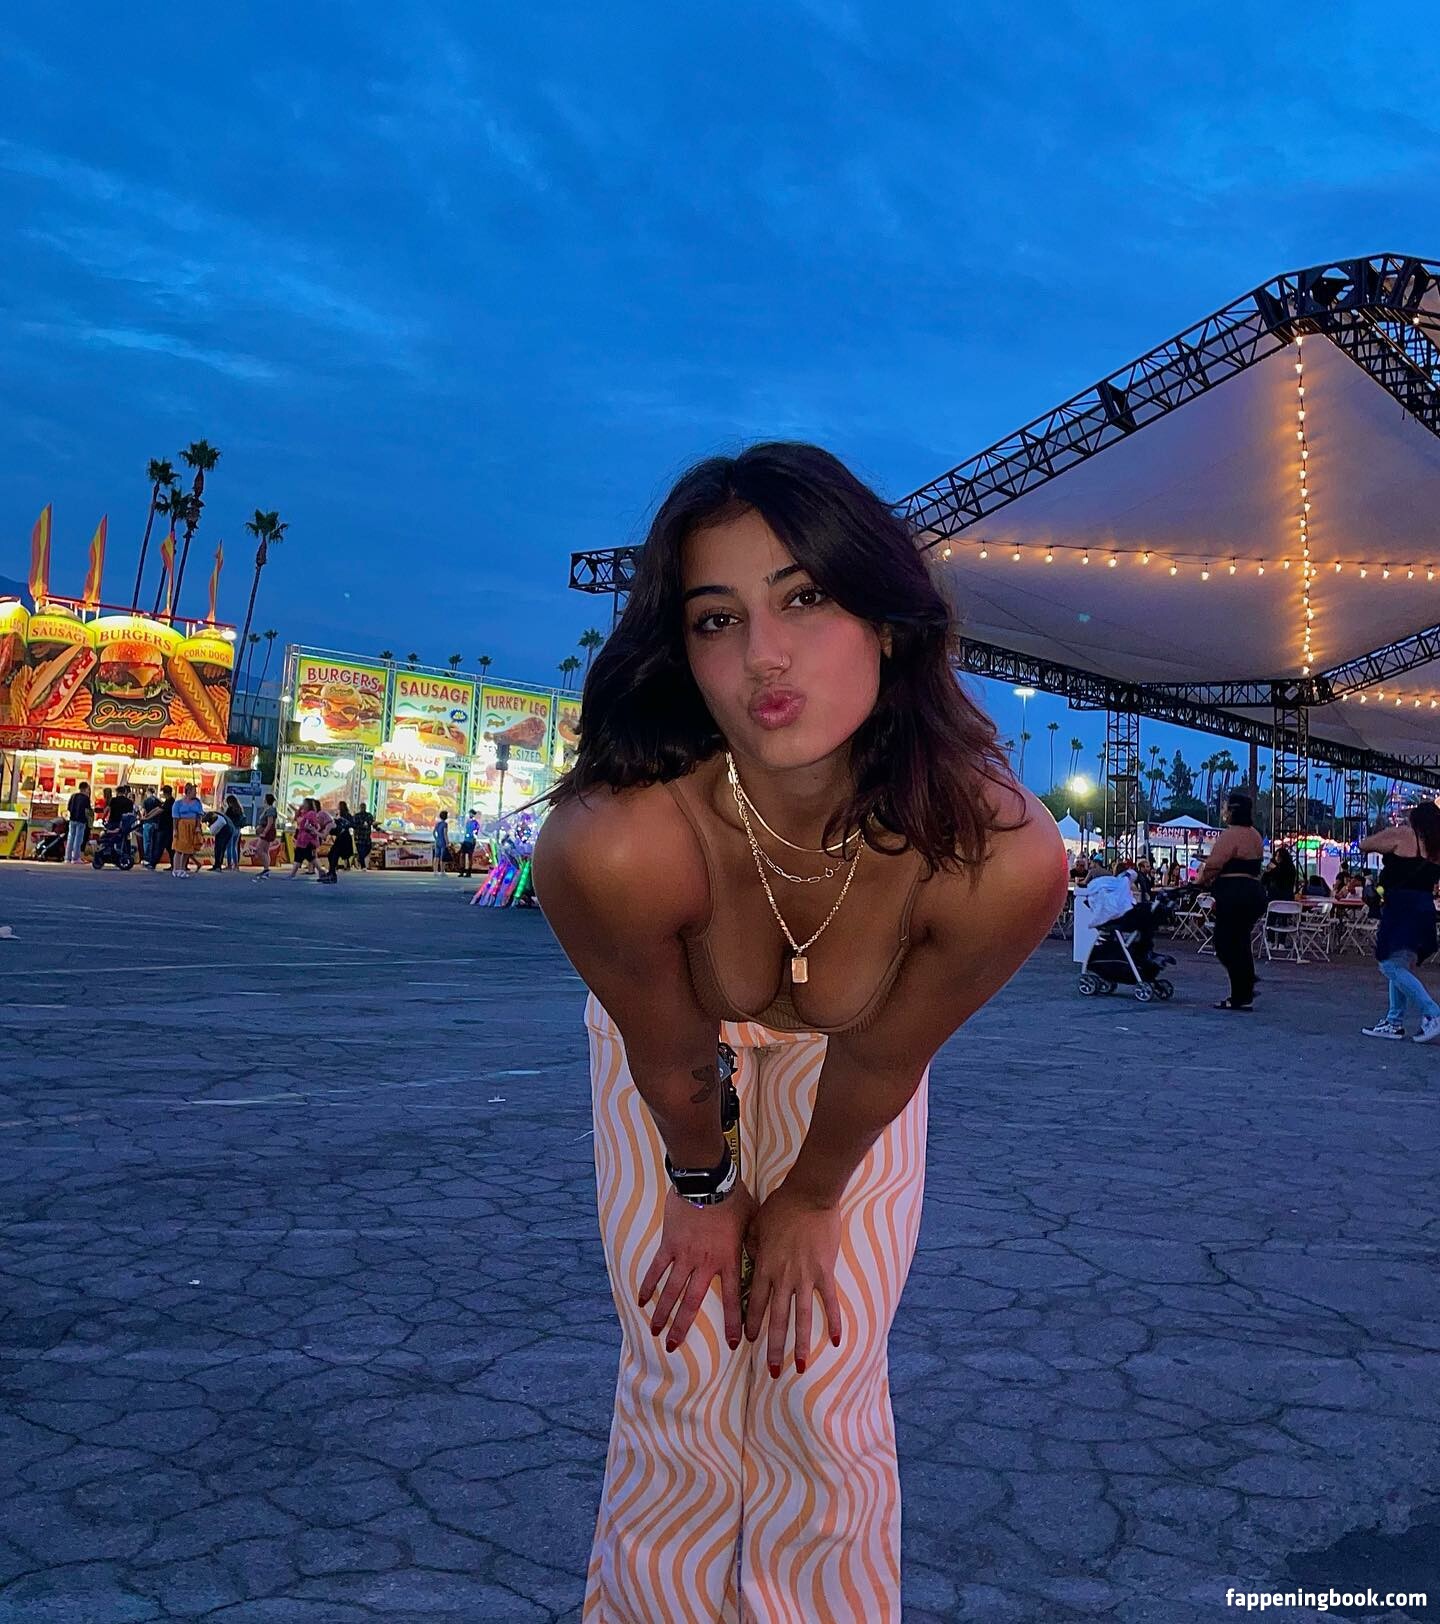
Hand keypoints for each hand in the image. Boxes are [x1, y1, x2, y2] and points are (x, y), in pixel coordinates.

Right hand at [639, 1179, 756, 1352]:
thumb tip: (764, 1255)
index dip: (732, 1322)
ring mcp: (684, 1255)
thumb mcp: (753, 1220)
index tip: (732, 1343)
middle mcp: (705, 1264)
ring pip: (671, 1290)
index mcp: (728, 1260)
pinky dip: (649, 1285)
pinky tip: (642, 1300)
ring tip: (655, 1332)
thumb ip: (755, 1241)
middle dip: (682, 1326)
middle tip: (673, 1347)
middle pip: (692, 1302)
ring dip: (663, 1313)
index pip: (732, 1298)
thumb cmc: (734, 1197)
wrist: (708, 1180)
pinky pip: (656, 1268)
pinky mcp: (669, 1243)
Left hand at [744, 1182, 842, 1375]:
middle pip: (777, 1319)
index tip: (749, 1343)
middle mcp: (783, 1278)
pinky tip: (836, 1341)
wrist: (808, 1196)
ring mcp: (805, 1277)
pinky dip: (833, 1322)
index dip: (753, 1324)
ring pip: (801, 1318)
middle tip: (772, 1371)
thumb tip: (749, 1257)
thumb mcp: (756, 1225)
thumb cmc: (781, 1206)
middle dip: (774, 1347)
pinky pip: (829, 1302)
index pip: (755, 1303)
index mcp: (764, 1267)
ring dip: (800, 1344)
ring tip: (799, 1366)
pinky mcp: (825, 1272)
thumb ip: (751, 1245)